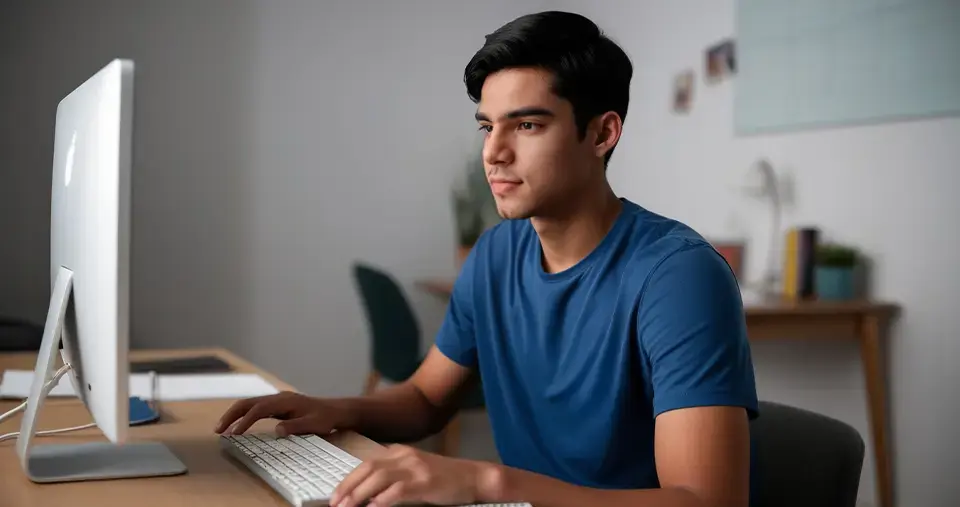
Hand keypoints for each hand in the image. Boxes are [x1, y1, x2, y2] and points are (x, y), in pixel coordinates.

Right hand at [214, 391, 351, 436]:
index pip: (259, 409)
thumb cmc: (326, 418)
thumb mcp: (314, 424)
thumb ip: (296, 426)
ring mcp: (277, 400)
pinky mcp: (278, 405)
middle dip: (231, 414)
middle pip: (249, 402)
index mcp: (285, 401)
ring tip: (221, 428)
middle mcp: (278, 397)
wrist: (335, 410)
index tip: (234, 433)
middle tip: (217, 429)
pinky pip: (256, 408)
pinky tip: (238, 425)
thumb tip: (276, 430)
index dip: (245, 420)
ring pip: (250, 404)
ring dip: (235, 414)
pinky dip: (244, 415)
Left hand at [330, 444, 496, 506]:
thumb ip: (394, 478)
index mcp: (400, 452)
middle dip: (348, 486)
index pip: (366, 463)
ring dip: (359, 494)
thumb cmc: (446, 480)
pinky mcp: (425, 481)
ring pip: (378, 478)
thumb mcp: (416, 472)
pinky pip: (397, 490)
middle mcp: (405, 456)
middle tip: (335, 503)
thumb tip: (368, 496)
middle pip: (367, 468)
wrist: (475, 478)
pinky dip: (382, 500)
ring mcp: (416, 467)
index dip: (348, 479)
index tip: (336, 494)